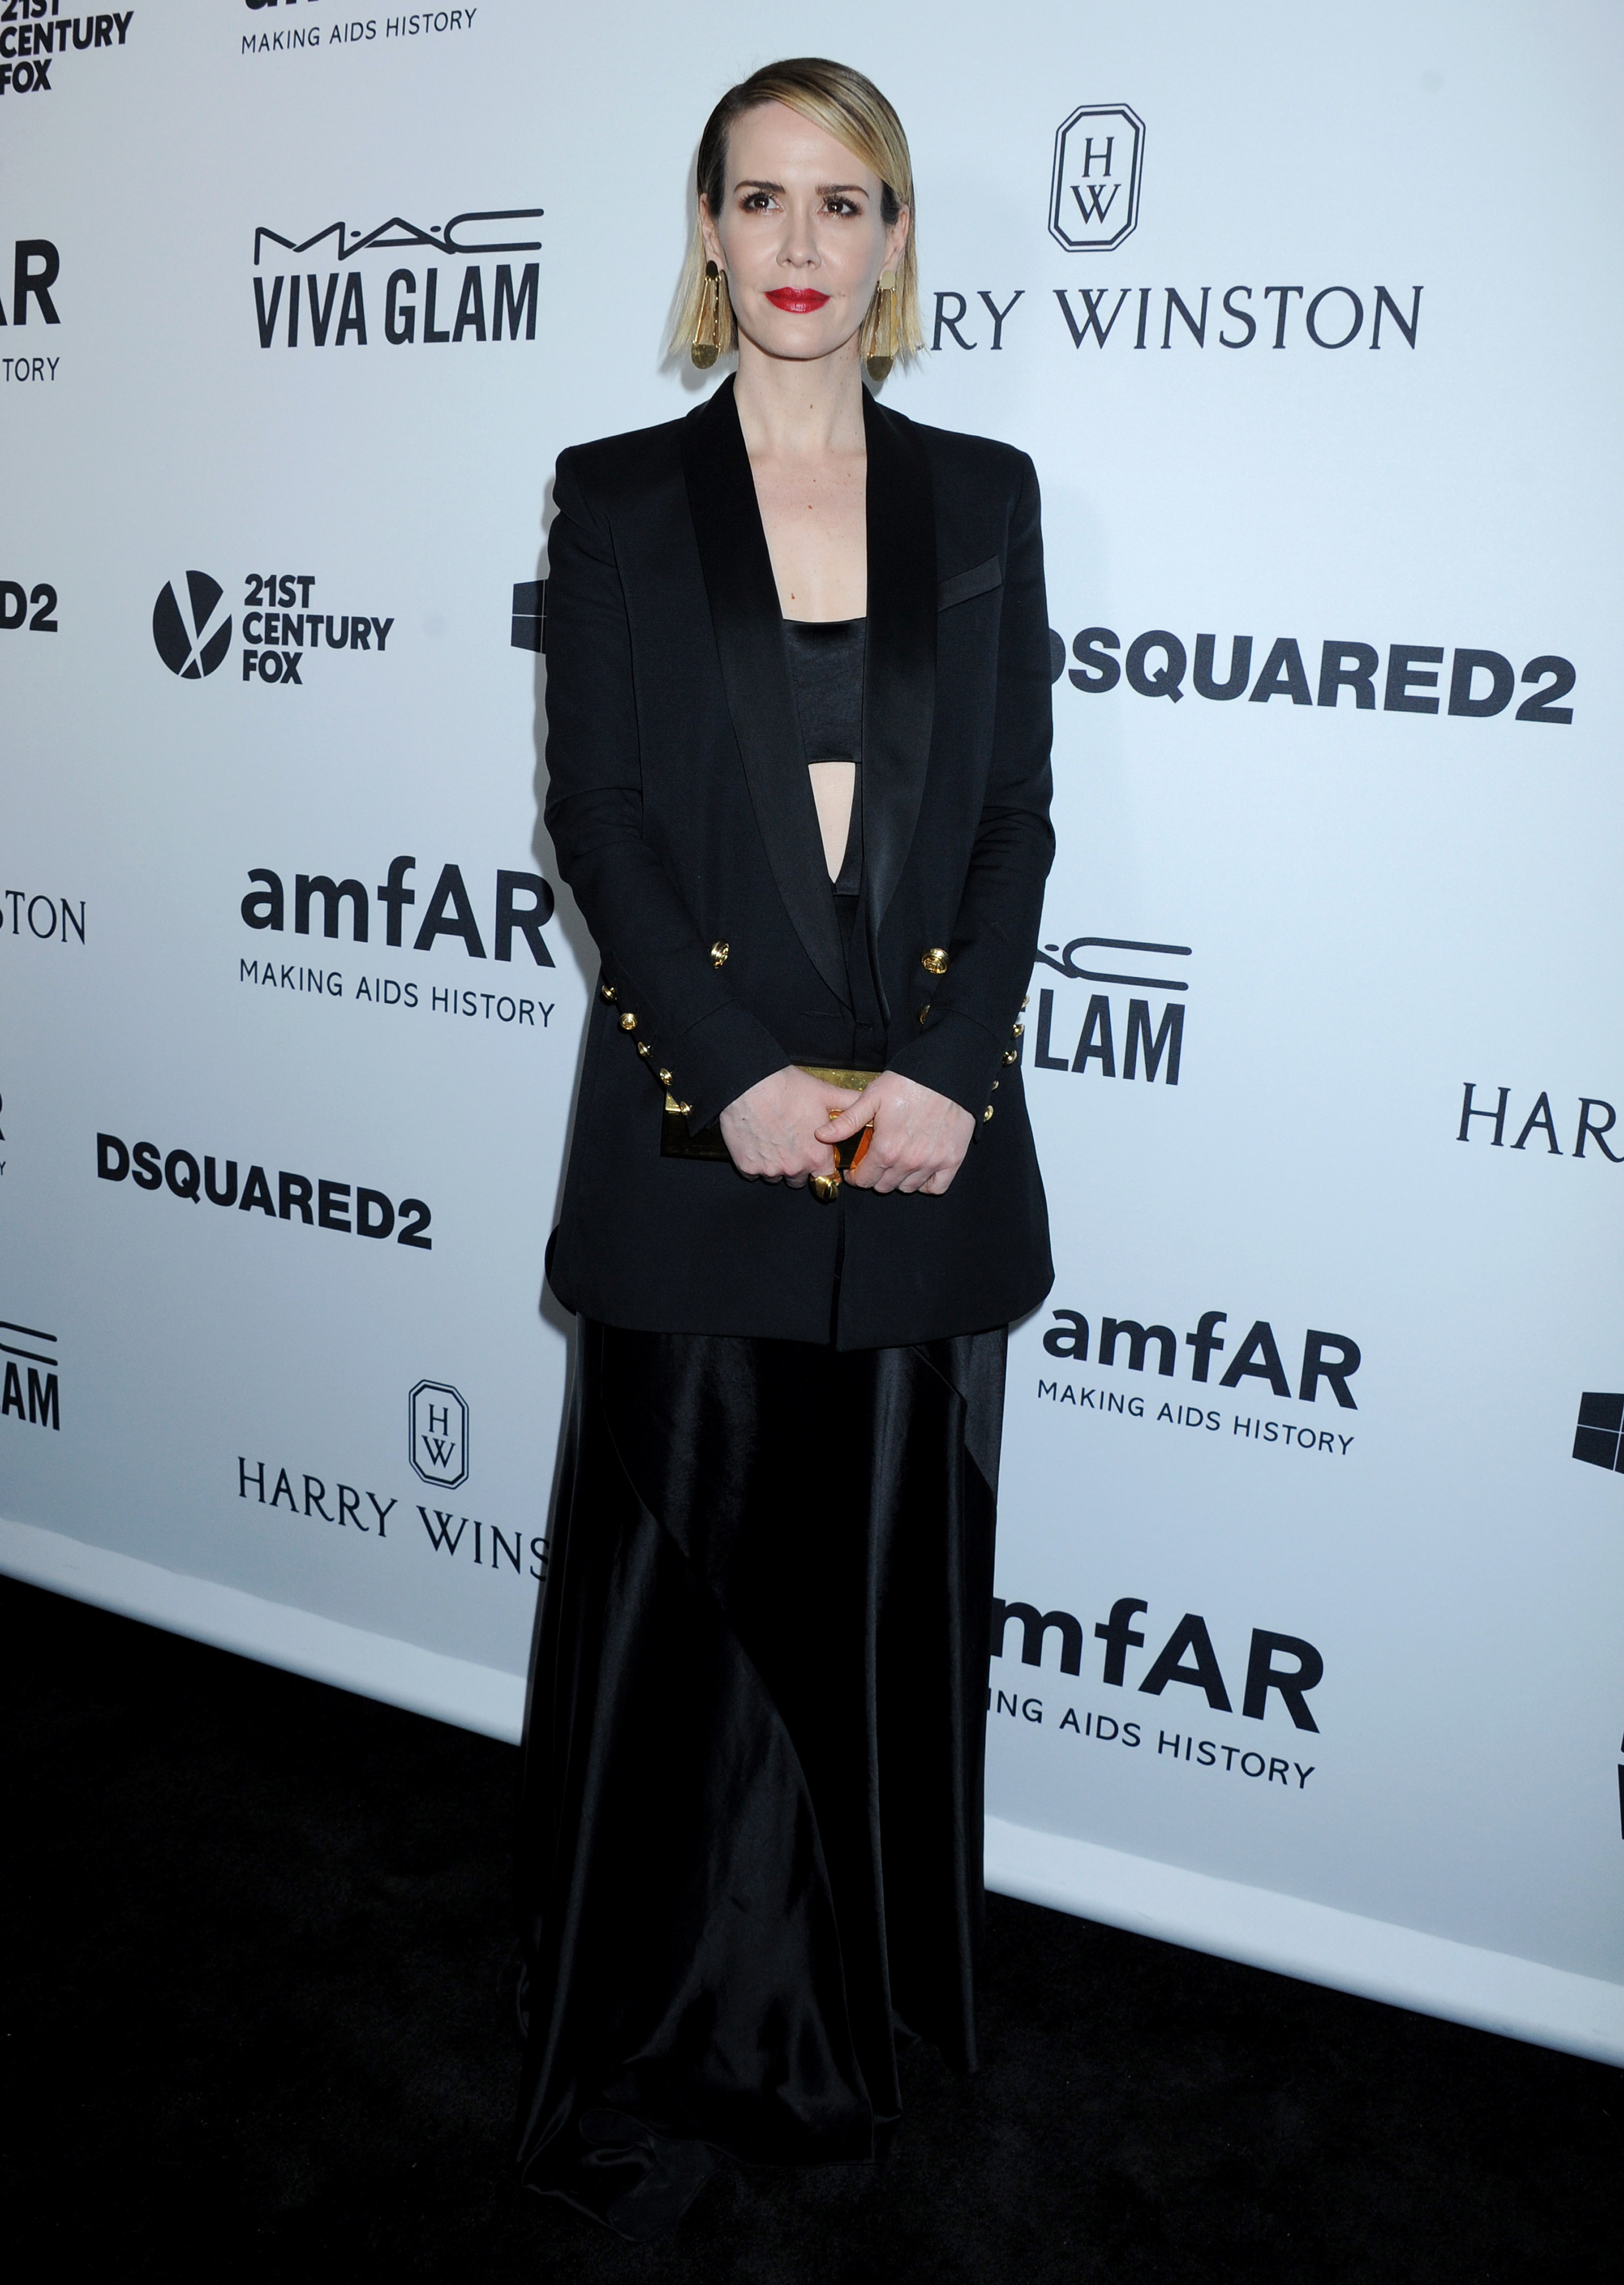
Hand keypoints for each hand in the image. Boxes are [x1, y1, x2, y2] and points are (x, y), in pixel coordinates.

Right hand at [719, 1066, 861, 1186]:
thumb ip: (850, 1107)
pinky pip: (754, 1173)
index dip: (823, 1167)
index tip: (818, 1157)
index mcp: (816, 1157)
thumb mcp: (826, 1095)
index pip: (827, 1179)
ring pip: (777, 1176)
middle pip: (800, 1179)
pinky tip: (757, 1142)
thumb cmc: (788, 1088)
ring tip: (774, 1139)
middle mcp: (794, 1168)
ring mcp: (769, 1170)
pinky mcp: (746, 1167)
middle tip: (793, 1142)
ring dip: (777, 1164)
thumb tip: (870, 1109)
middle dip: (799, 1165)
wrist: (749, 1084)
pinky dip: (756, 1162)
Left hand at [816, 1072, 974, 1195]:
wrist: (946, 1074)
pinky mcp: (952, 1160)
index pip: (864, 1180)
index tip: (856, 1167)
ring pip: (908, 1187)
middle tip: (876, 1160)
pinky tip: (919, 1168)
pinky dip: (926, 1182)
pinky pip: (936, 1187)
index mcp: (886, 1149)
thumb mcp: (872, 1097)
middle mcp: (908, 1162)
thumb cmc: (908, 1082)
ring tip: (896, 1161)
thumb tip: (821, 1135)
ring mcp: (932, 1163)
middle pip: (884, 1186)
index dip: (856, 1176)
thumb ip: (847, 1121)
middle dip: (876, 1176)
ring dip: (898, 1179)